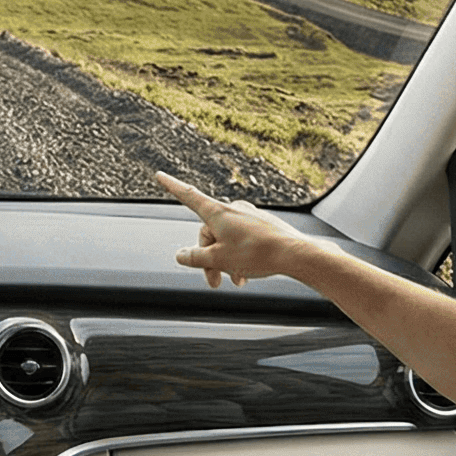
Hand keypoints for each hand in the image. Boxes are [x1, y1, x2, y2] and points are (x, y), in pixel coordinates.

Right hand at [155, 171, 310, 287]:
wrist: (295, 254)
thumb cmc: (257, 254)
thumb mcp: (219, 260)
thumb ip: (195, 257)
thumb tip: (180, 255)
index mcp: (218, 213)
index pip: (188, 196)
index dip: (172, 186)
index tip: (159, 175)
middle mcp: (233, 209)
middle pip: (208, 233)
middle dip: (209, 258)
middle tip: (214, 281)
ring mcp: (249, 216)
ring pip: (226, 239)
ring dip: (225, 261)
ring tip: (234, 280)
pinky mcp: (262, 225)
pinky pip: (242, 240)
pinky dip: (239, 257)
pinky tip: (245, 274)